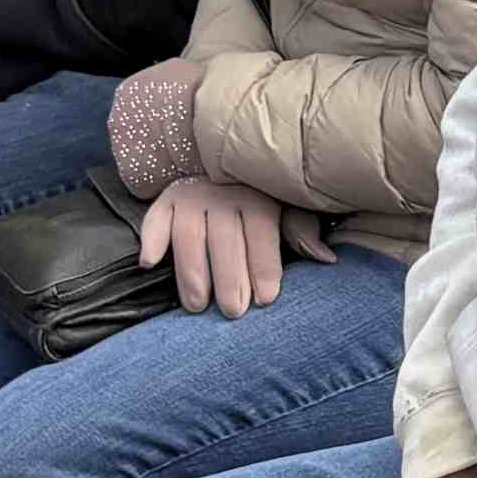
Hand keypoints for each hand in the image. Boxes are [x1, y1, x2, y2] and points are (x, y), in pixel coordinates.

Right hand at [142, 176, 319, 318]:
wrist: (226, 166)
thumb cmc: (264, 200)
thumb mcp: (290, 210)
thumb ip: (302, 232)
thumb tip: (326, 258)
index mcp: (258, 196)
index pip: (261, 232)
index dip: (264, 266)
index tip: (265, 299)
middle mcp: (223, 193)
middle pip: (225, 238)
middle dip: (230, 277)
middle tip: (233, 311)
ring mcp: (193, 196)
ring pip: (189, 235)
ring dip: (192, 271)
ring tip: (197, 305)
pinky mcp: (167, 200)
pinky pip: (156, 218)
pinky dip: (151, 239)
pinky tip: (150, 263)